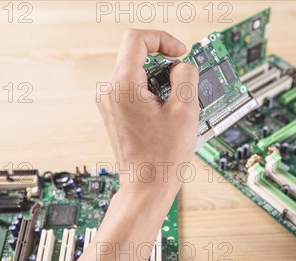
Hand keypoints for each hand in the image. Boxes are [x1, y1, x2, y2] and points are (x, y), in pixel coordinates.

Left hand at [96, 29, 198, 196]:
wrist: (146, 187)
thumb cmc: (162, 158)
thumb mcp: (186, 111)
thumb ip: (186, 77)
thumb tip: (183, 67)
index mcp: (123, 85)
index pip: (136, 39)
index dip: (162, 39)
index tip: (180, 53)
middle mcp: (109, 91)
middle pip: (136, 55)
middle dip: (164, 63)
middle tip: (184, 82)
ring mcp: (109, 103)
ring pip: (136, 73)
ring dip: (160, 80)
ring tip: (177, 104)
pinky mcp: (114, 114)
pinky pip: (133, 89)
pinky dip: (152, 92)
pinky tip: (168, 112)